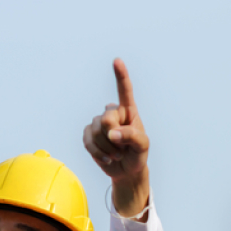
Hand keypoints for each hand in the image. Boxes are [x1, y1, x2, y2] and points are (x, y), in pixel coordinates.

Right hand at [83, 59, 148, 216]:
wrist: (126, 170)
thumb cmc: (137, 155)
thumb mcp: (143, 146)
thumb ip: (132, 136)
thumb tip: (113, 133)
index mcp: (129, 111)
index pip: (125, 91)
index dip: (121, 76)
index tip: (117, 61)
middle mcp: (113, 113)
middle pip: (107, 119)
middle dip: (114, 137)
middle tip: (123, 148)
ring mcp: (99, 123)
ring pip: (96, 132)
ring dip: (108, 148)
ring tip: (118, 153)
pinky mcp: (89, 134)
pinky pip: (87, 141)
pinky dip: (98, 153)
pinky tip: (107, 158)